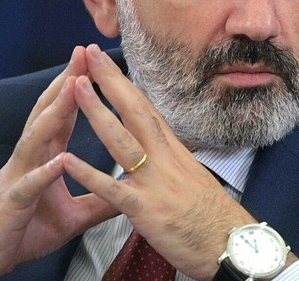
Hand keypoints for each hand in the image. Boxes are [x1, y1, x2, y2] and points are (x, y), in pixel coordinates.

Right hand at [0, 46, 115, 279]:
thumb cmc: (22, 231)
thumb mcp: (72, 216)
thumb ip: (100, 199)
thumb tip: (132, 191)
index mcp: (43, 158)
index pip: (62, 116)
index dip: (76, 89)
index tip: (93, 62)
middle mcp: (29, 160)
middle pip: (48, 113)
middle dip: (65, 82)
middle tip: (82, 54)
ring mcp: (17, 178)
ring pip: (36, 138)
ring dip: (54, 113)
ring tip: (72, 88)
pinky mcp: (11, 204)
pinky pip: (29, 186)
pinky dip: (43, 173)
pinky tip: (59, 162)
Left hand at [63, 44, 256, 279]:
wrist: (231, 243)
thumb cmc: (213, 215)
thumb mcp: (192, 177)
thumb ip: (170, 160)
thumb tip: (159, 146)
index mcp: (174, 150)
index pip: (146, 109)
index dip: (125, 84)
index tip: (107, 61)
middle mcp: (165, 158)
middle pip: (134, 112)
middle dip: (110, 82)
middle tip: (89, 55)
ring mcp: (154, 182)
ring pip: (121, 140)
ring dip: (96, 112)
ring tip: (75, 88)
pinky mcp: (145, 210)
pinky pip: (112, 189)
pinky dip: (89, 174)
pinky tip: (67, 160)